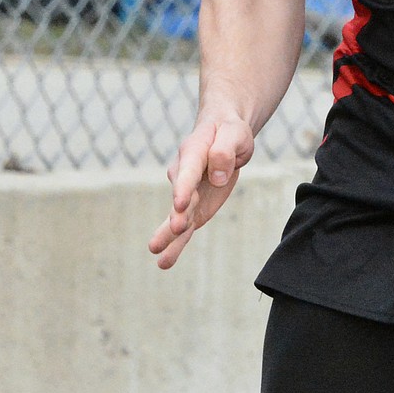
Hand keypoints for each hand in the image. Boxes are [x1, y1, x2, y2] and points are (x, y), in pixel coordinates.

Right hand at [148, 116, 254, 268]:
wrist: (224, 134)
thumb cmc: (229, 131)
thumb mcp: (235, 133)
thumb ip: (224, 151)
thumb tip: (217, 177)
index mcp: (194, 151)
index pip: (188, 171)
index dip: (184, 187)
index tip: (180, 204)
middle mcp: (184, 174)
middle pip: (180, 196)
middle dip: (177, 213)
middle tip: (175, 228)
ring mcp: (188, 193)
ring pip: (179, 216)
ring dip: (171, 235)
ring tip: (158, 254)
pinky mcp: (195, 207)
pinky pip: (186, 227)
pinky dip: (177, 243)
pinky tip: (165, 261)